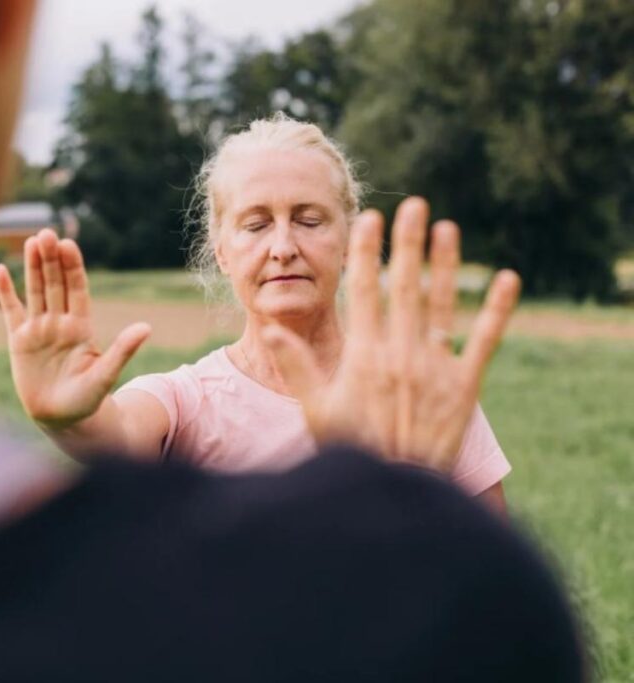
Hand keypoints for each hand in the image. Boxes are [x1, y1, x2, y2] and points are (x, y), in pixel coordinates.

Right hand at [0, 229, 150, 429]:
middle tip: (46, 234)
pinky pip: (11, 311)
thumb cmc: (87, 400)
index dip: (72, 267)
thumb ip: (122, 350)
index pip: (77, 289)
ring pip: (34, 291)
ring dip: (31, 267)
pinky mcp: (19, 340)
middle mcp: (60, 322)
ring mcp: (39, 329)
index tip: (68, 245)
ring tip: (30, 241)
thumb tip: (146, 328)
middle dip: (50, 260)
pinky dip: (4, 292)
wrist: (62, 419)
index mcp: (81, 326)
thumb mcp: (105, 375)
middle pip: (54, 284)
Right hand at [262, 197, 519, 473]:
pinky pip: (484, 341)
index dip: (367, 253)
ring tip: (449, 227)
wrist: (396, 490)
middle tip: (414, 205)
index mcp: (363, 356)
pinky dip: (497, 310)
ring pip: (441, 305)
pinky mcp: (465, 388)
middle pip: (403, 287)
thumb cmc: (352, 450)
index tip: (370, 220)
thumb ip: (295, 365)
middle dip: (407, 243)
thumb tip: (268, 328)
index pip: (364, 292)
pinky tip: (508, 279)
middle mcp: (400, 354)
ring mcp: (435, 369)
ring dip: (446, 264)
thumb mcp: (315, 409)